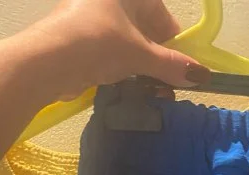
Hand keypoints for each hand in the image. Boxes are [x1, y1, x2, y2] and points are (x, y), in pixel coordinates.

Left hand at [36, 0, 210, 99]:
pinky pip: (110, 55)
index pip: (161, 14)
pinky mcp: (80, 42)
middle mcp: (108, 1)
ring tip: (151, 92)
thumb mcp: (140, 55)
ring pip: (127, 45)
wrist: (48, 60)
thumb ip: (170, 65)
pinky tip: (129, 91)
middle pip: (145, 31)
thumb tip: (200, 76)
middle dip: (159, 59)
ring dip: (142, 70)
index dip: (175, 41)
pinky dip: (122, 73)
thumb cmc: (98, 43)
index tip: (183, 66)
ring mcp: (91, 20)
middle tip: (169, 84)